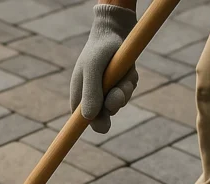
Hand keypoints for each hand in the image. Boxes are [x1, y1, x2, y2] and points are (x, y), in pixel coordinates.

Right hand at [70, 3, 138, 133]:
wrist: (115, 30)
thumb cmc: (99, 49)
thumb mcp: (92, 70)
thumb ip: (91, 93)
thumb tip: (89, 118)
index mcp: (79, 97)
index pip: (83, 121)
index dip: (93, 124)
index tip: (103, 127)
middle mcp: (92, 97)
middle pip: (105, 116)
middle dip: (114, 104)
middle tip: (117, 92)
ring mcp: (107, 92)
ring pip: (119, 104)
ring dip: (124, 90)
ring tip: (123, 73)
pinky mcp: (120, 85)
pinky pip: (128, 92)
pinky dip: (130, 82)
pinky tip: (128, 70)